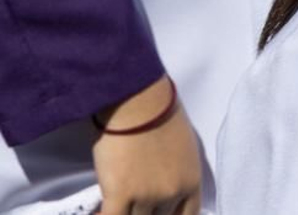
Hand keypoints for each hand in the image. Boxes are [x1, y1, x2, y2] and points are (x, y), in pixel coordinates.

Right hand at [93, 76, 201, 214]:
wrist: (140, 101)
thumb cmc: (161, 113)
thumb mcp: (184, 147)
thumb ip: (177, 172)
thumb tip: (165, 182)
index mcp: (192, 181)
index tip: (159, 213)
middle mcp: (172, 193)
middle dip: (145, 213)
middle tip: (134, 201)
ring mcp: (147, 196)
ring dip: (125, 212)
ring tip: (115, 201)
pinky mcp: (120, 194)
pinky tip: (97, 212)